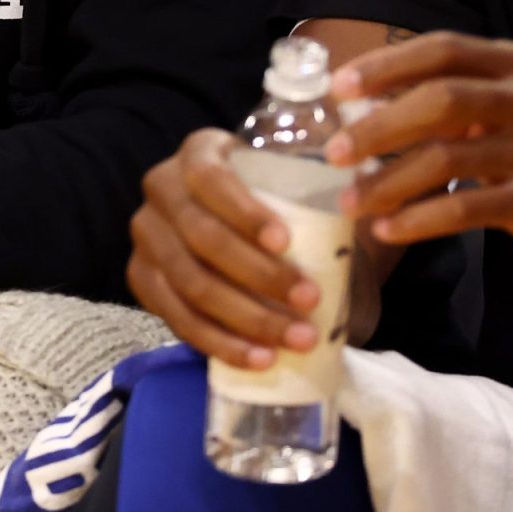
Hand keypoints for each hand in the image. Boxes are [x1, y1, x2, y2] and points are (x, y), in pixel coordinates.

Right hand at [127, 128, 325, 369]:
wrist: (245, 231)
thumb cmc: (282, 201)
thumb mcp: (302, 177)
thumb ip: (332, 175)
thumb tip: (371, 187)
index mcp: (198, 153)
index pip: (209, 179)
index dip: (243, 212)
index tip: (285, 242)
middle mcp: (161, 189)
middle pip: (201, 238)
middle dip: (258, 275)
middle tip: (310, 301)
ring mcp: (147, 237)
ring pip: (189, 284)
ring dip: (246, 318)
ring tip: (297, 339)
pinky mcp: (142, 280)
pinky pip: (175, 318)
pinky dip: (219, 343)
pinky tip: (259, 358)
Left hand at [329, 31, 512, 267]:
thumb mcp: (510, 105)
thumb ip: (451, 96)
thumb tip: (359, 103)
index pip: (444, 49)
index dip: (387, 65)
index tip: (338, 88)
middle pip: (442, 100)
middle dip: (379, 125)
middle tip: (334, 152)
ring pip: (448, 158)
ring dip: (388, 181)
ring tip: (349, 200)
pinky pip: (466, 208)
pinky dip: (418, 220)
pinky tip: (388, 228)